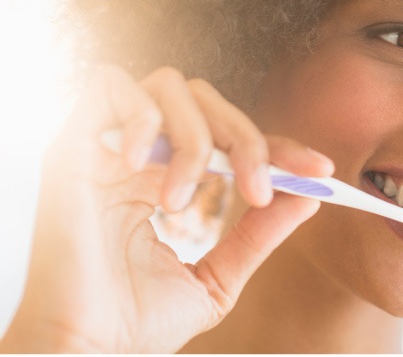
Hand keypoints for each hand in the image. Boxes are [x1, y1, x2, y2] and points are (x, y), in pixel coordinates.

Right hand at [0, 66, 333, 351]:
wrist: (88, 352)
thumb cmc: (138, 322)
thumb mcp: (217, 277)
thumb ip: (258, 235)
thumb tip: (307, 197)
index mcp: (165, 179)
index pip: (231, 139)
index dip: (277, 146)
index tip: (320, 170)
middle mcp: (137, 155)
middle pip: (206, 100)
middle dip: (246, 139)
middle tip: (258, 191)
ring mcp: (105, 146)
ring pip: (167, 87)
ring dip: (192, 138)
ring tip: (179, 203)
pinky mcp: (70, 146)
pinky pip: (107, 85)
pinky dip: (139, 118)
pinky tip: (139, 168)